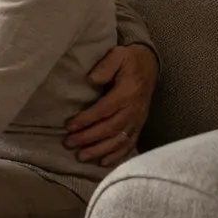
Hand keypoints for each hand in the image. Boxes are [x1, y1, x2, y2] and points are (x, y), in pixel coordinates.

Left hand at [65, 44, 157, 166]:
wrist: (149, 65)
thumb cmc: (128, 60)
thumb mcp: (118, 54)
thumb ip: (106, 66)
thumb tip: (92, 78)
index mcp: (127, 93)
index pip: (104, 110)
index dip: (87, 119)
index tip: (69, 126)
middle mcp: (133, 110)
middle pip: (110, 128)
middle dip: (88, 138)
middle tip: (69, 143)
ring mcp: (137, 120)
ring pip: (119, 140)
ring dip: (100, 150)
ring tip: (81, 156)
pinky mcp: (139, 125)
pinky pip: (130, 144)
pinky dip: (118, 155)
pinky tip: (103, 163)